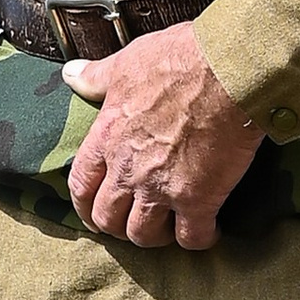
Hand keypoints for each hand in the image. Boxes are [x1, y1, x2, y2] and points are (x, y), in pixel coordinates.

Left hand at [61, 24, 262, 249]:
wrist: (229, 70)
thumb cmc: (179, 60)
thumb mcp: (127, 63)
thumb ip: (97, 77)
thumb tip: (71, 74)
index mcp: (107, 138)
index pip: (80, 186)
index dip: (85, 205)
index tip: (95, 210)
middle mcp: (128, 169)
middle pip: (108, 219)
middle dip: (118, 225)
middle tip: (134, 221)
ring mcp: (161, 188)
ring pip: (143, 236)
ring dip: (154, 236)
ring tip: (168, 227)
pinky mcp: (199, 199)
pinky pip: (191, 238)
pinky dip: (199, 239)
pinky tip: (208, 229)